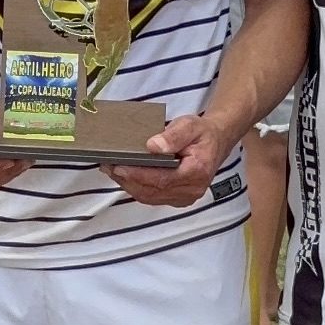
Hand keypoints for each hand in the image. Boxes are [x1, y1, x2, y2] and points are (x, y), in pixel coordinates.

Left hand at [108, 109, 230, 208]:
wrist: (216, 142)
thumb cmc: (202, 134)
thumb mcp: (190, 125)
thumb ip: (173, 135)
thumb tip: (153, 146)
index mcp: (197, 171)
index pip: (162, 179)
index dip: (138, 175)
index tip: (119, 166)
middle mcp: (192, 189)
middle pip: (152, 191)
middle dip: (127, 180)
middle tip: (108, 166)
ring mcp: (185, 197)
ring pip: (150, 197)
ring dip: (129, 185)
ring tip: (112, 170)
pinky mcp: (178, 199)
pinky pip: (153, 197)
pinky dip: (137, 188)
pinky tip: (125, 177)